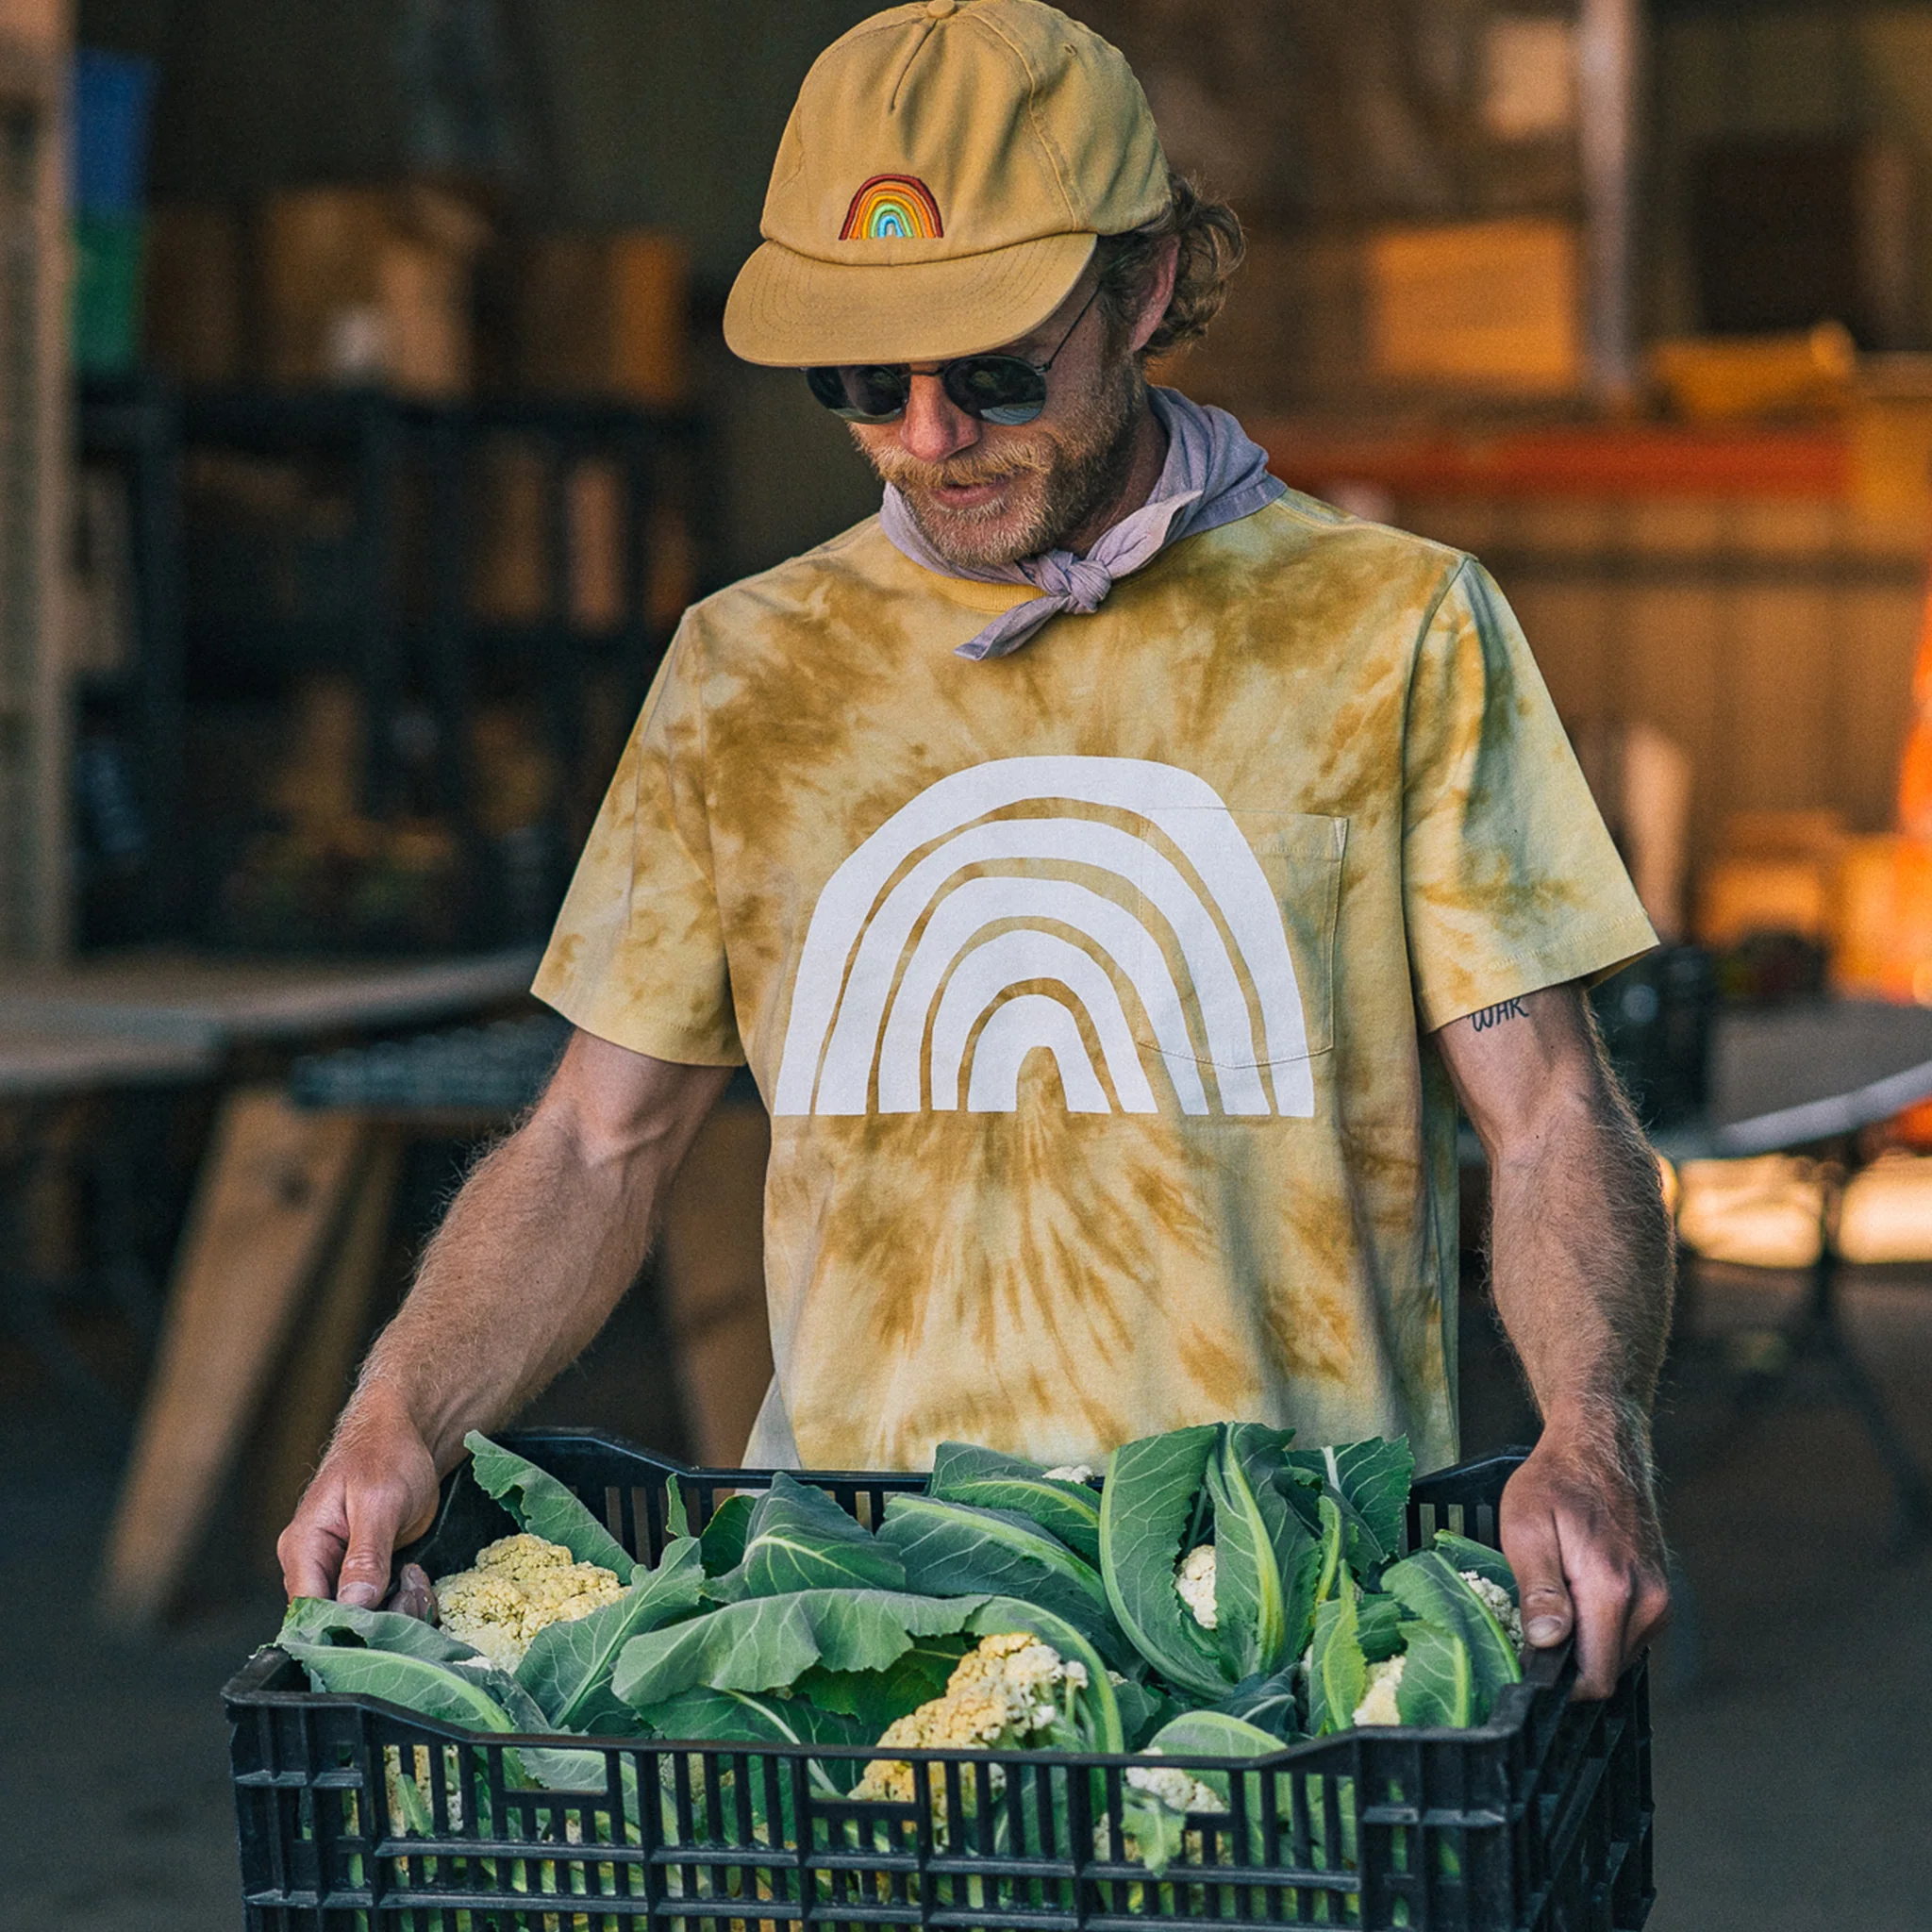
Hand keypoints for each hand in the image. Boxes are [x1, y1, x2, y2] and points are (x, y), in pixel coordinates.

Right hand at [277, 1385, 441, 1607]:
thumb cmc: (386, 1453)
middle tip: (412, 1599)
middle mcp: (314, 1565)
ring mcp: (338, 1571)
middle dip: (375, 1621)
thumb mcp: (379, 1501)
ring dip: (393, 1611)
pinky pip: (376, 1604)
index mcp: (303, 1547)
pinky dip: (401, 1600)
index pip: (308, 1611)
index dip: (343, 1628)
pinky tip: (418, 1582)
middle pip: (334, 1621)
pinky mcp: (363, 1573)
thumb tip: (353, 1603)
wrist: (406, 1435)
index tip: (382, 1628)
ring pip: (358, 1618)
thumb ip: (365, 1555)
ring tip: (418, 1583)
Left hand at [1498, 1419, 1669, 1699]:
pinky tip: (1577, 1595)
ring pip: (1618, 1655)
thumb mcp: (1526, 1528)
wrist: (1599, 1448)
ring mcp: (1661, 1599)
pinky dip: (1601, 1627)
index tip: (1526, 1661)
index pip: (1595, 1679)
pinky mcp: (1661, 1594)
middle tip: (1533, 1623)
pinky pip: (1628, 1634)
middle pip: (1606, 1670)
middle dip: (1568, 1661)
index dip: (1556, 1683)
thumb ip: (1539, 1589)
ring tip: (1556, 1599)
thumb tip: (1547, 1643)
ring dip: (1585, 1642)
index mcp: (1613, 1591)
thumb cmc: (1554, 1482)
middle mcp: (1649, 1602)